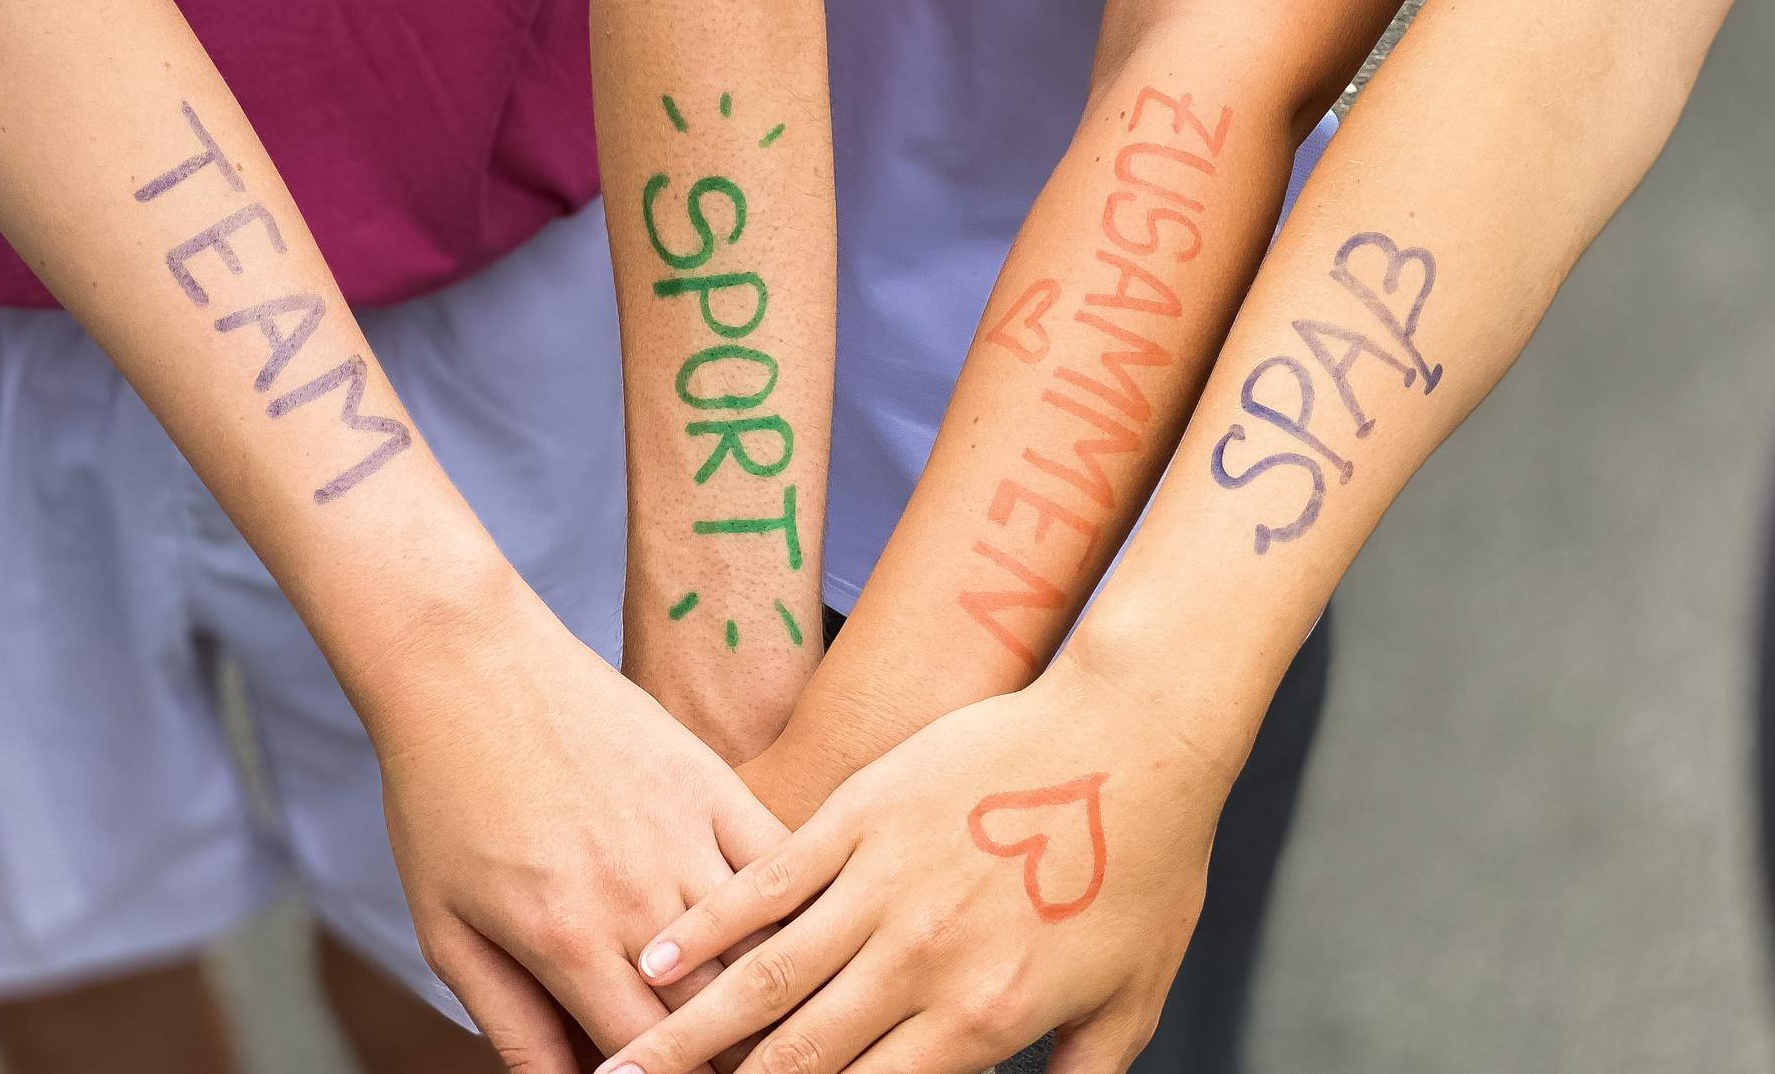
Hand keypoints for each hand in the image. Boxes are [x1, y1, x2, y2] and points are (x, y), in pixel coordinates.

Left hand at [374, 605, 790, 1070]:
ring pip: (765, 946)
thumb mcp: (447, 929)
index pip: (657, 1057)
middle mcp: (637, 895)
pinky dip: (796, 910)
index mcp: (567, 940)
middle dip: (733, 1052)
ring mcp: (684, 835)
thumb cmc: (443, 797)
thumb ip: (512, 1025)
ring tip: (772, 1014)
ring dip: (772, 991)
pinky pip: (783, 866)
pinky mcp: (713, 784)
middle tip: (733, 1055)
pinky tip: (799, 936)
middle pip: (723, 1014)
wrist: (466, 667)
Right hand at [599, 667, 1243, 1073]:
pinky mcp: (860, 817)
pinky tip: (655, 957)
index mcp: (981, 1020)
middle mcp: (918, 964)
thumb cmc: (1146, 864)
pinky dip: (706, 927)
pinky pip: (767, 884)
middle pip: (795, 1058)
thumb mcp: (1131, 1003)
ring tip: (628, 1066)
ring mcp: (882, 886)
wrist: (1135, 734)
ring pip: (762, 981)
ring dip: (685, 1033)